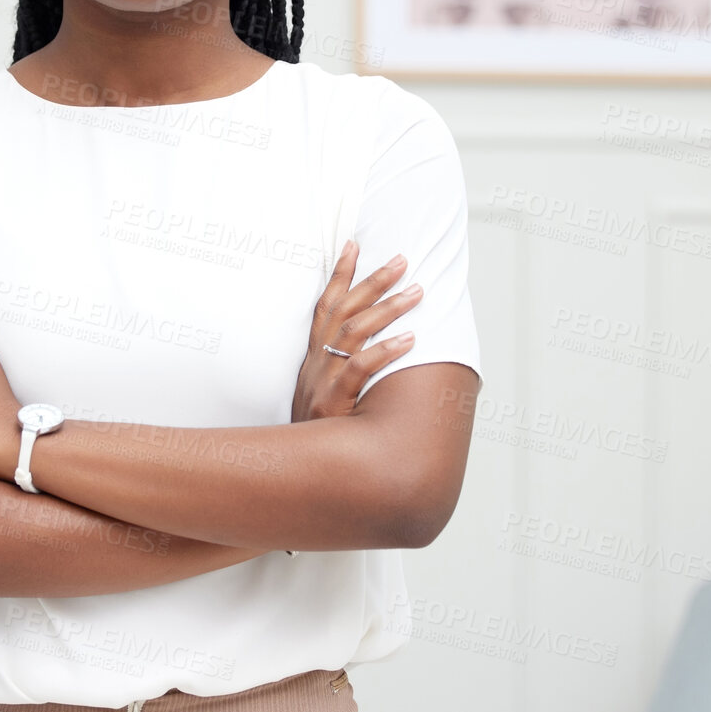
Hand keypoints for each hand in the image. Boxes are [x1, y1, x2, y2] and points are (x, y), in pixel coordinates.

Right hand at [292, 239, 420, 421]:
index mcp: (312, 357)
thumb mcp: (320, 395)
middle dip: (373, 281)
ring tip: (417, 292)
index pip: (324, 305)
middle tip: (402, 260)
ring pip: (353, 332)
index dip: (339, 274)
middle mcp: (315, 362)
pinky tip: (410, 339)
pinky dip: (384, 350)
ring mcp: (322, 380)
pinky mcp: (333, 401)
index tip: (355, 244)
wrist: (293, 467)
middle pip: (343, 310)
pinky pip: (359, 369)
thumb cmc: (317, 431)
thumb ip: (339, 371)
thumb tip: (369, 349)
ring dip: (387, 309)